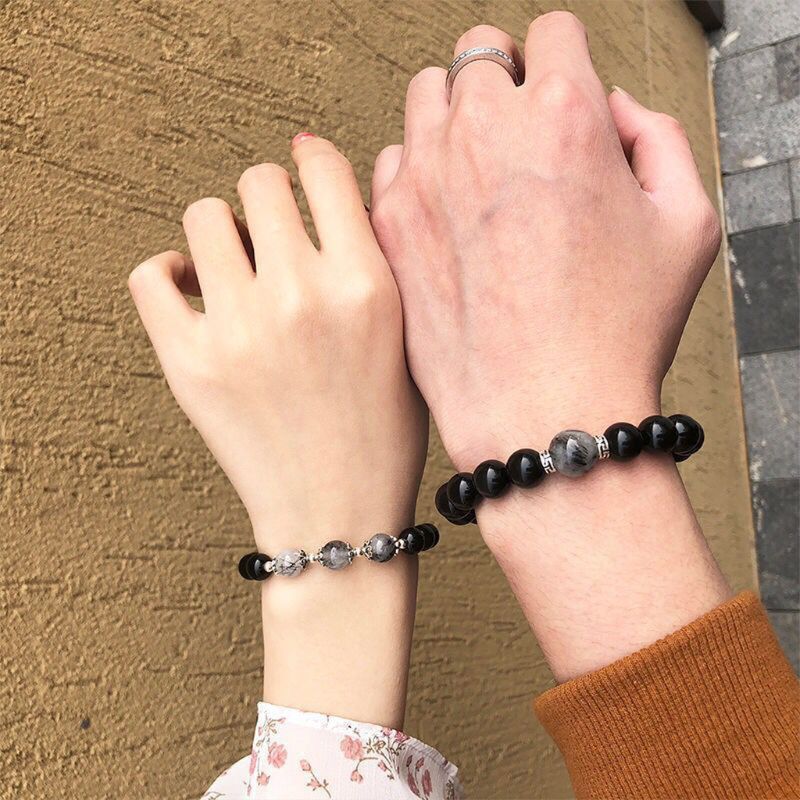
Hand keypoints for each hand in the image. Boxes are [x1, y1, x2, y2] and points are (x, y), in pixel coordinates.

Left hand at [129, 135, 426, 725]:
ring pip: (204, 216)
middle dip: (267, 200)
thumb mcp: (409, 339)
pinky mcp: (190, 363)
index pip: (323, 167)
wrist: (338, 513)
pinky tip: (193, 292)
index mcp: (367, 284)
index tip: (302, 164)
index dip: (310, 158)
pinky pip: (152, 275)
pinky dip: (168, 274)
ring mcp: (241, 328)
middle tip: (272, 235)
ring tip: (235, 268)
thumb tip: (342, 187)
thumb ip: (381, 262)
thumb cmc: (383, 431)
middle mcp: (303, 295)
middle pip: (259, 183)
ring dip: (221, 234)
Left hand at [369, 14, 728, 680]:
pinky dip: (416, 172)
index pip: (551, 35)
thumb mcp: (685, 225)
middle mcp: (484, 134)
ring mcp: (425, 178)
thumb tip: (612, 114)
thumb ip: (656, 140)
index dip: (562, 65)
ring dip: (454, 120)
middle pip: (478, 57)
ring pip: (425, 100)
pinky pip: (390, 162)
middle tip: (517, 138)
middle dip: (503, 85)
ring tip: (479, 173)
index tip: (559, 99)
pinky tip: (443, 211)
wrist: (542, 411)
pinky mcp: (389, 225)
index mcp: (563, 117)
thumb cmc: (613, 335)